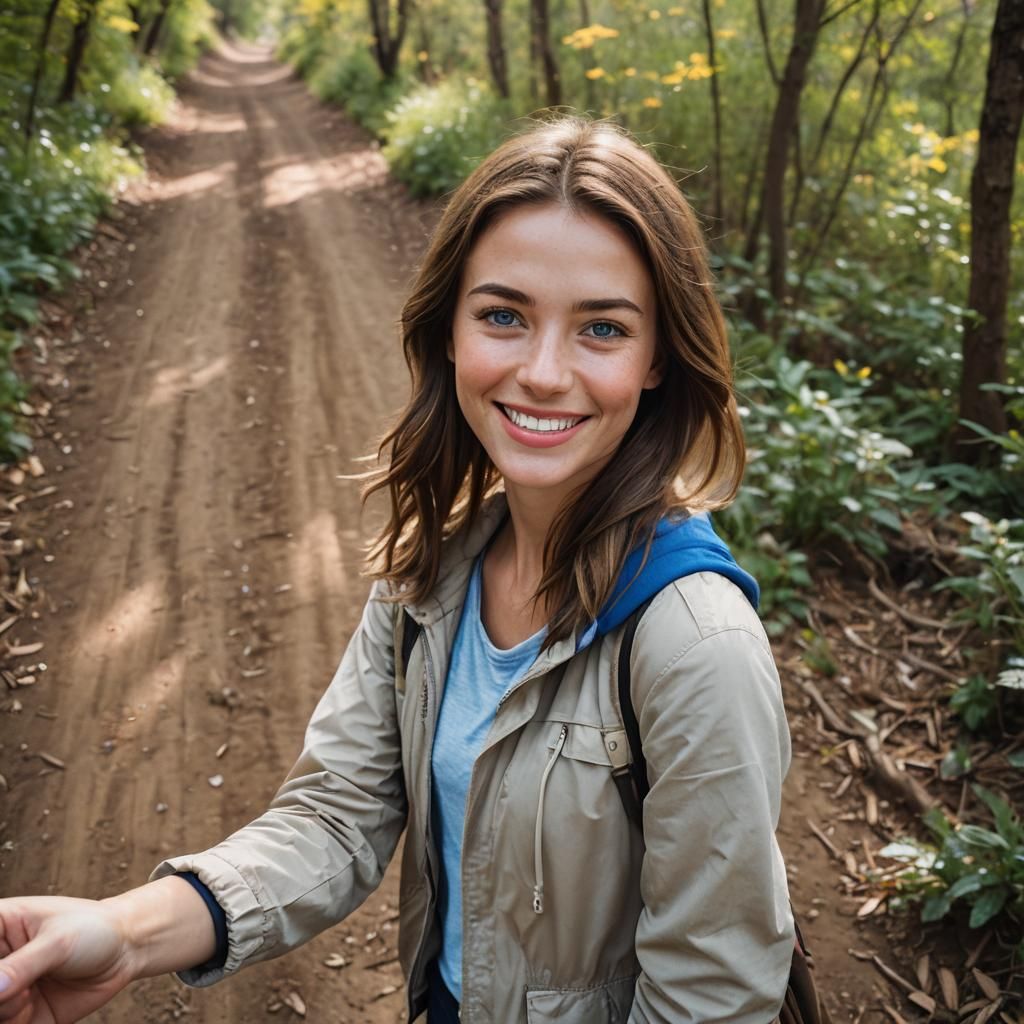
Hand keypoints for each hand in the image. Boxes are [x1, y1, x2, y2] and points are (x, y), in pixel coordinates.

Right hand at [0, 895, 134, 1023]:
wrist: (128, 949)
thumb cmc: (94, 929)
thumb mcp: (59, 941)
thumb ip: (23, 966)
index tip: (3, 980)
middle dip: (0, 995)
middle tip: (20, 991)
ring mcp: (7, 989)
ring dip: (7, 1011)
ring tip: (29, 997)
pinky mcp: (22, 1015)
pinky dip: (17, 1023)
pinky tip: (34, 1007)